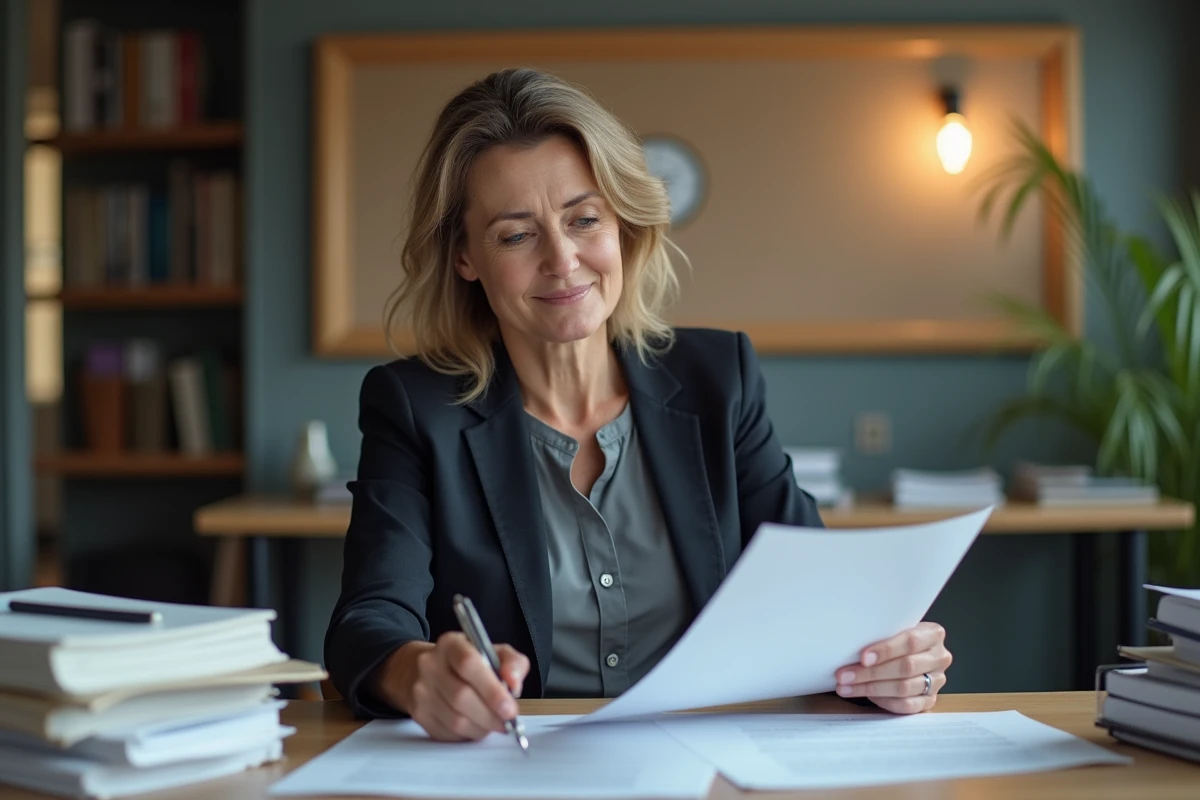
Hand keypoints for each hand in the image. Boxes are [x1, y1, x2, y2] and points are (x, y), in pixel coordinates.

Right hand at [372, 633, 529, 740]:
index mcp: (451, 644)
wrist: (420, 670)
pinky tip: (475, 726)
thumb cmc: (465, 661)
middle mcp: (430, 665)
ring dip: (482, 728)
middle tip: (507, 721)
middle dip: (491, 715)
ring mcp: (421, 691)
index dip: (492, 689)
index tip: (510, 708)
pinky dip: (467, 735)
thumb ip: (512, 663)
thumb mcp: (492, 652)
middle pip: (461, 697)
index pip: (468, 664)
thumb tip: (514, 684)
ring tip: (493, 723)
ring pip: (455, 720)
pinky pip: (447, 733)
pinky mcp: (418, 713)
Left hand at [833, 622, 950, 713]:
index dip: (886, 650)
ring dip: (871, 688)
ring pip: (904, 688)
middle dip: (871, 673)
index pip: (911, 642)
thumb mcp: (893, 630)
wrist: (909, 652)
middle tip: (844, 675)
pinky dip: (884, 701)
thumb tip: (850, 646)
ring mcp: (937, 681)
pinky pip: (907, 706)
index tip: (863, 657)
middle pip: (905, 667)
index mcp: (933, 634)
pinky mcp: (930, 700)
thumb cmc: (896, 639)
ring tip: (846, 687)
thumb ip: (881, 635)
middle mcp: (940, 657)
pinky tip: (866, 696)